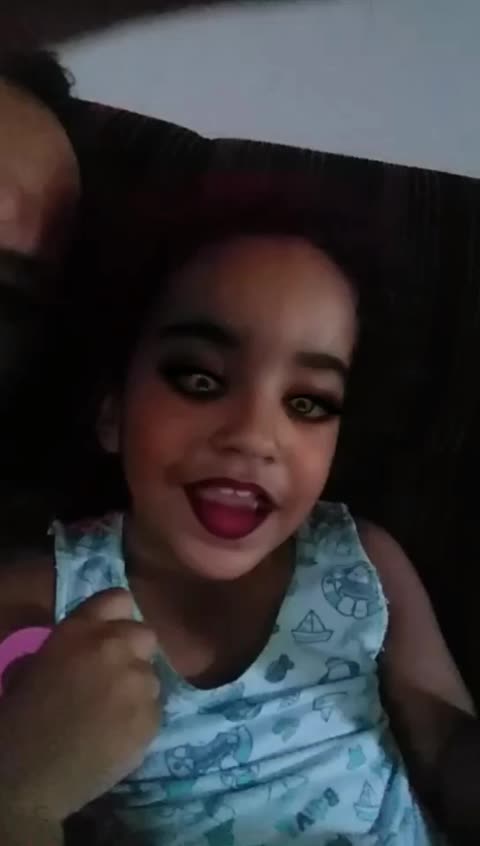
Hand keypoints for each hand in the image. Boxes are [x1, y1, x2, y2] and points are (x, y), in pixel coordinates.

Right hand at [0, 588, 159, 823]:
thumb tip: (80, 651)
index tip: (111, 632)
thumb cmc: (19, 720)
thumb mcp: (33, 667)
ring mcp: (138, 683)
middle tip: (115, 675)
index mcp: (81, 630)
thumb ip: (68, 647)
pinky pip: (155, 710)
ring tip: (115, 712)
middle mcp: (116, 648)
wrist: (28, 777)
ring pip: (152, 676)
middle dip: (133, 652)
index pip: (119, 598)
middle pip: (145, 635)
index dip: (116, 615)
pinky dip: (140, 719)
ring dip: (137, 688)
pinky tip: (118, 735)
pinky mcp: (152, 718)